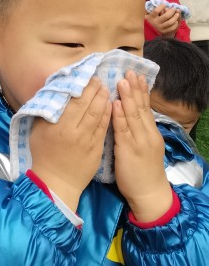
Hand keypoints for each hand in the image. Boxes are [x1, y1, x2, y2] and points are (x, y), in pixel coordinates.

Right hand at [30, 77, 111, 211]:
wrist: (56, 181)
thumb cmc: (43, 154)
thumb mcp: (37, 131)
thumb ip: (46, 112)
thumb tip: (54, 93)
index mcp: (58, 126)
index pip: (75, 101)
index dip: (84, 88)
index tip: (89, 77)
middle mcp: (74, 131)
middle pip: (88, 106)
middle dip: (96, 90)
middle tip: (100, 79)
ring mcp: (88, 141)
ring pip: (99, 115)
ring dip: (104, 100)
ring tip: (106, 89)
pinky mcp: (97, 149)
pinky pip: (104, 128)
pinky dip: (108, 115)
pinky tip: (111, 106)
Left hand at [112, 71, 172, 222]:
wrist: (149, 194)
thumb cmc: (142, 172)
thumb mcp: (143, 147)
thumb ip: (136, 131)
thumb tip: (126, 113)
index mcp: (150, 133)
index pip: (145, 108)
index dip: (141, 91)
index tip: (136, 75)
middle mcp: (147, 134)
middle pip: (140, 108)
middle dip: (135, 89)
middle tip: (129, 71)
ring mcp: (139, 142)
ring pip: (133, 116)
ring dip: (127, 97)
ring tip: (122, 81)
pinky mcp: (129, 151)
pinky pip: (123, 130)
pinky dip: (119, 116)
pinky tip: (114, 104)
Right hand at [146, 5, 179, 38]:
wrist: (146, 33)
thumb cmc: (146, 22)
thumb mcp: (145, 15)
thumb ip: (147, 10)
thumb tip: (149, 3)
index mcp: (151, 17)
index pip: (156, 11)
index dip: (161, 6)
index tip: (164, 4)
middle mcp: (156, 23)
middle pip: (166, 16)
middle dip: (171, 11)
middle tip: (174, 8)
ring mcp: (160, 28)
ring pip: (170, 22)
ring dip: (175, 17)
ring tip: (177, 14)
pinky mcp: (164, 32)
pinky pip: (171, 28)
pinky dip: (175, 24)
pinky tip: (176, 21)